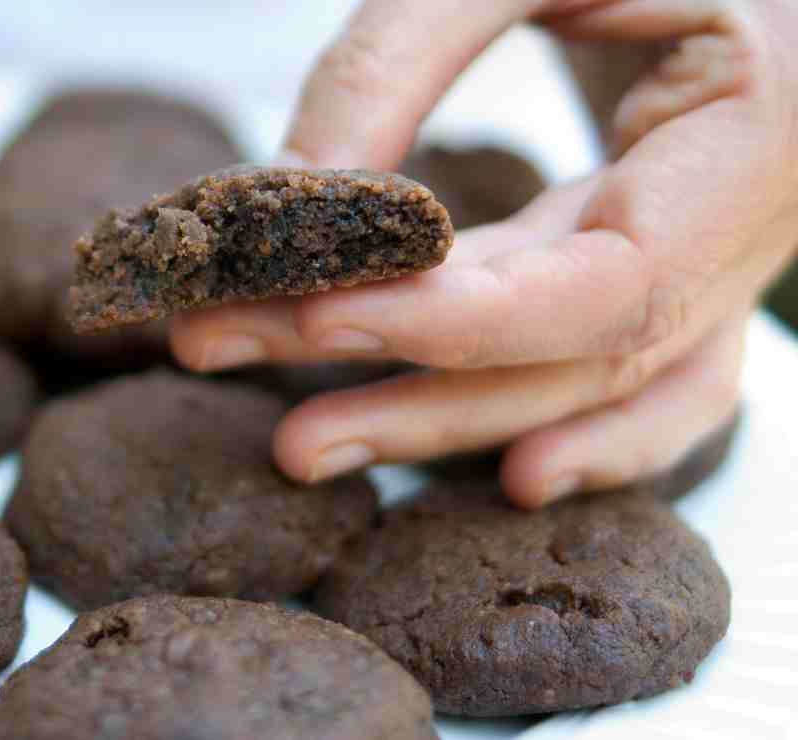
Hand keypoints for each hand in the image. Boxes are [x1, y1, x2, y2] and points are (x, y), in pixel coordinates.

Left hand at [170, 0, 797, 506]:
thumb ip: (403, 57)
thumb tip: (289, 193)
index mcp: (755, 132)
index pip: (610, 282)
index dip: (456, 322)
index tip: (311, 317)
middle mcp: (756, 219)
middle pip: (574, 355)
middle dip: (403, 387)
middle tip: (226, 358)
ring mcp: (725, 255)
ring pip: (593, 386)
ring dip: (445, 424)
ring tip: (303, 443)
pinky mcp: (676, 263)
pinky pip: (642, 381)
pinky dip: (574, 435)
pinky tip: (501, 472)